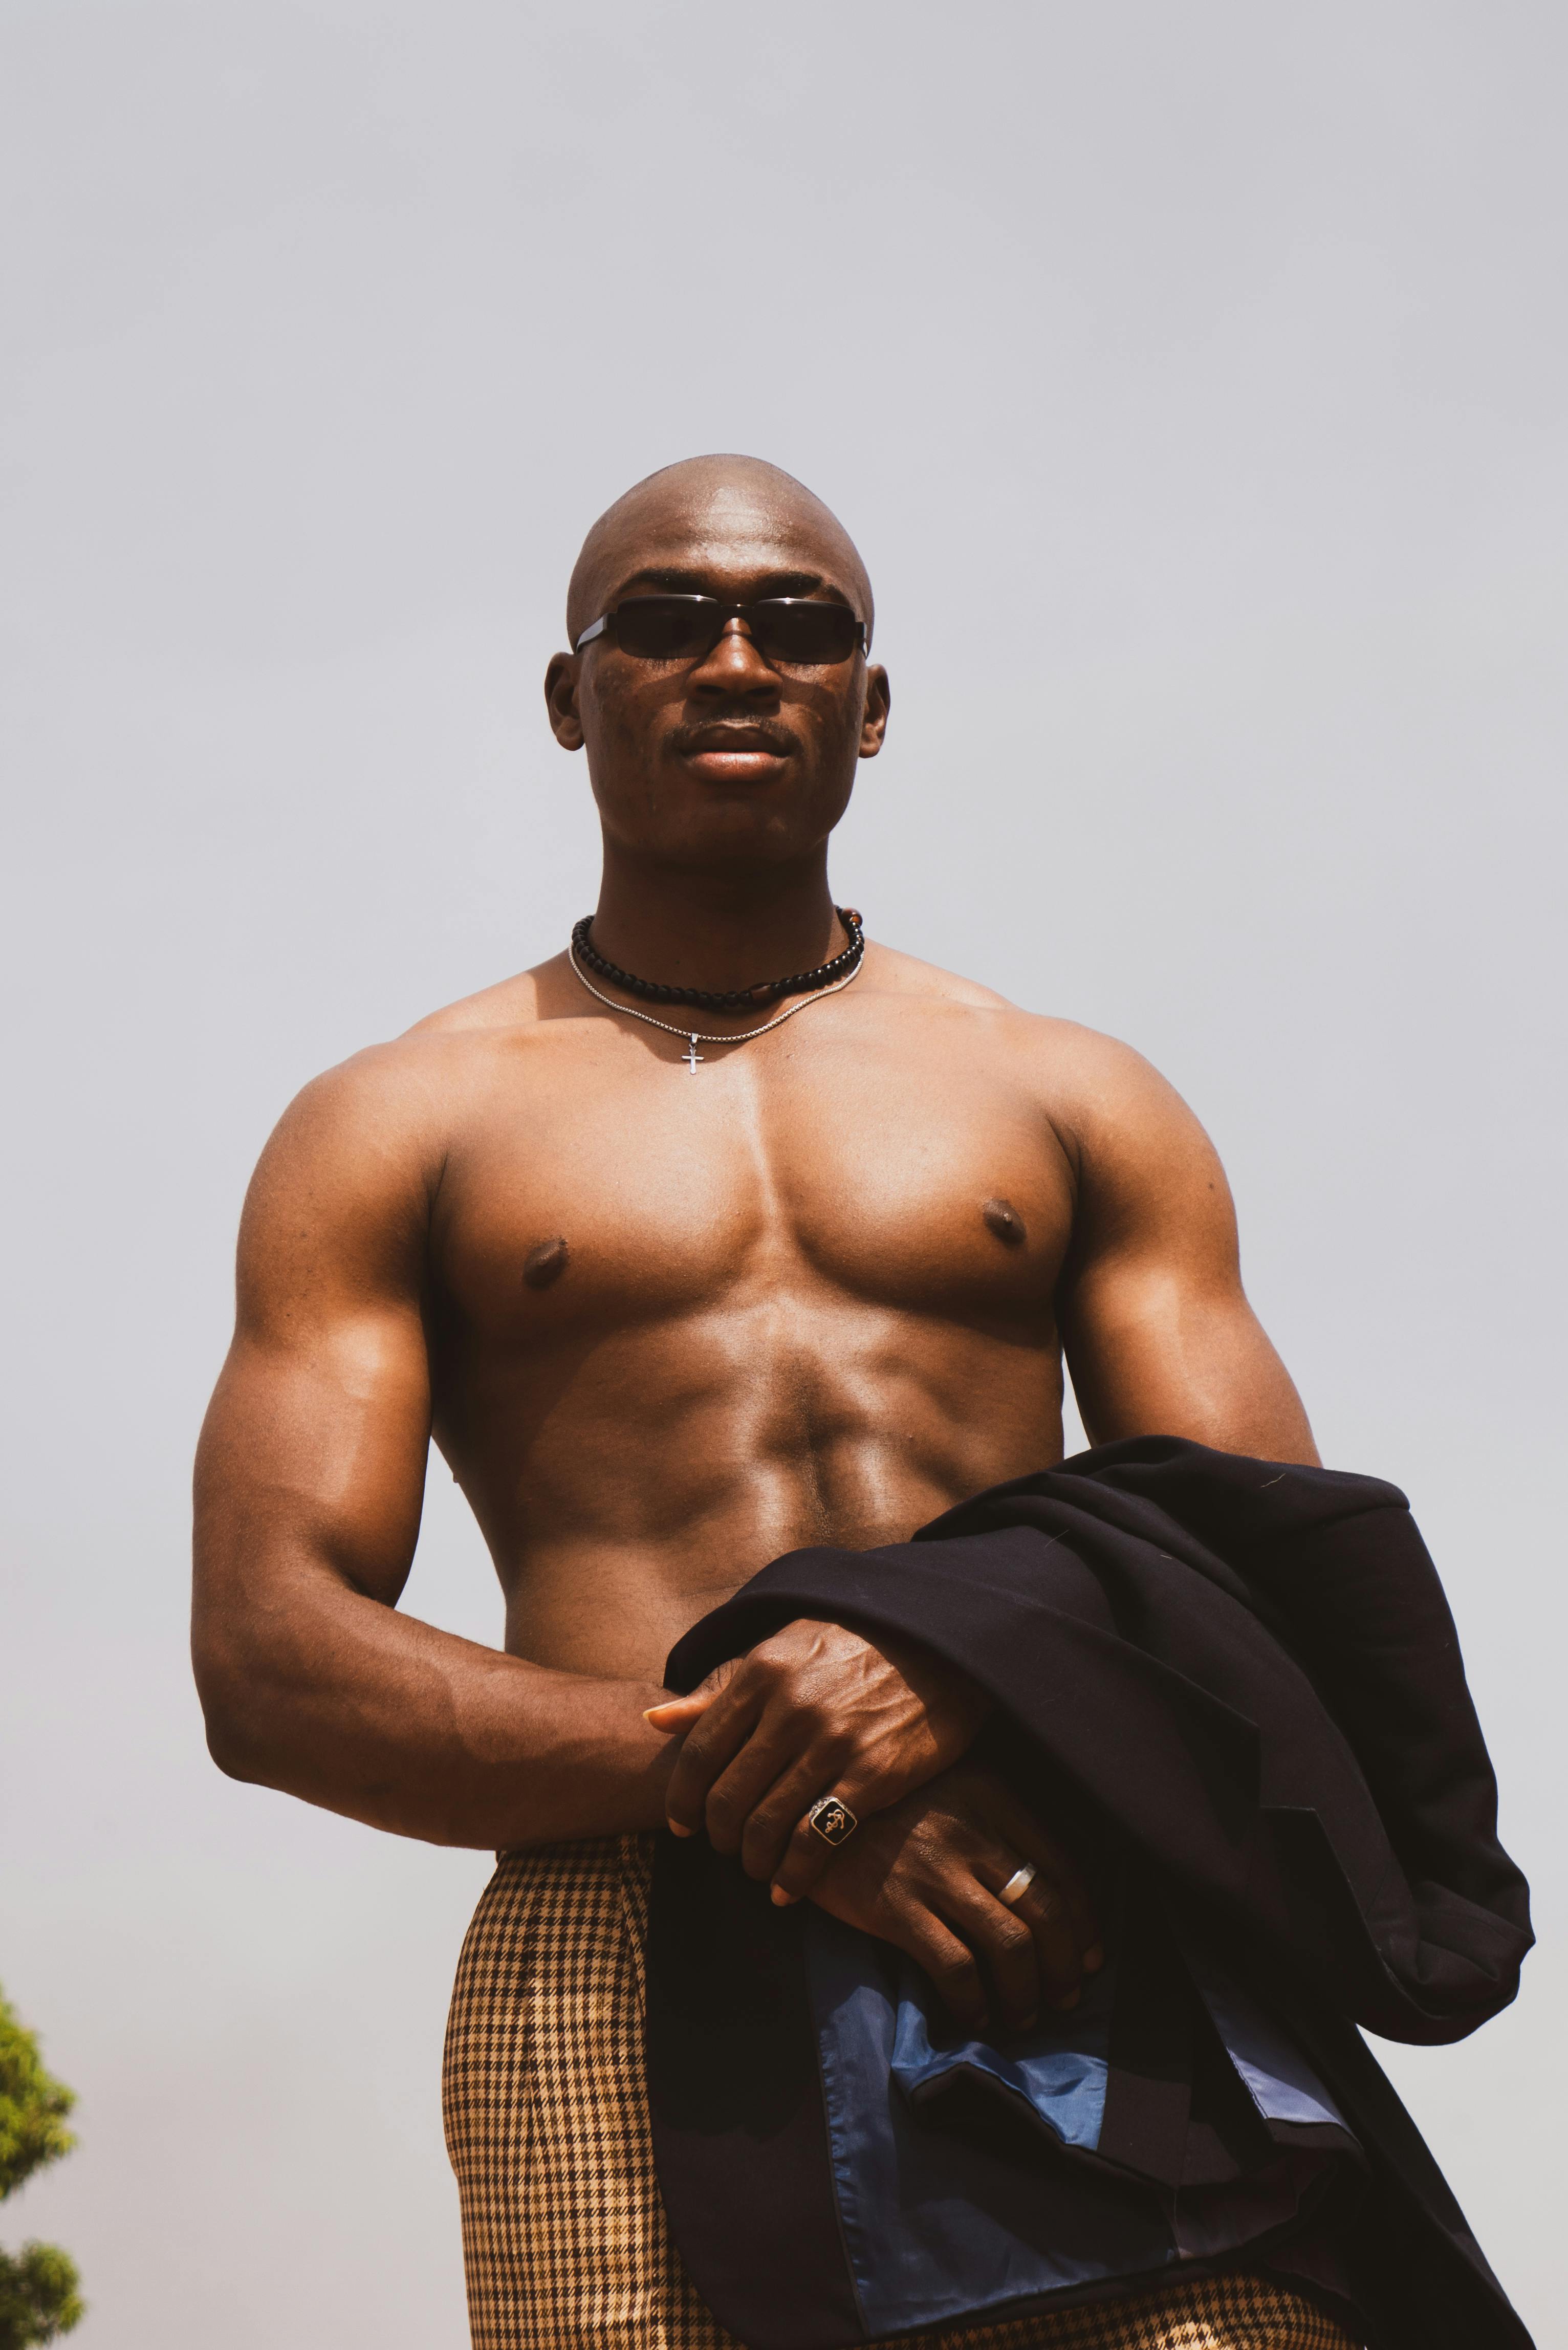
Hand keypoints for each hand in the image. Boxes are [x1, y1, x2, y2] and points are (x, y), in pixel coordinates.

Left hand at [646, 1618, 990, 1899]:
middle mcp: (791, 1709)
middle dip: (717, 1837)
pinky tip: (789, 1887)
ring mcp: (832, 1744)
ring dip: (753, 1861)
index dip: (681, 1799)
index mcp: (762, 1673)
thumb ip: (719, 1691)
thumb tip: (653, 1721)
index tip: (680, 1825)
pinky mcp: (872, 1775)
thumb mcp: (781, 1650)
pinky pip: (816, 1840)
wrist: (936, 1644)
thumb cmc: (849, 1647)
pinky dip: (795, 1874)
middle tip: (725, 1849)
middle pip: (727, 1797)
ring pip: (767, 1825)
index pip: (700, 1752)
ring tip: (756, 1868)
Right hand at [806, 1761, 1102, 2034]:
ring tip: (1023, 2015)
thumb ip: (993, 1821)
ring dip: (1026, 1992)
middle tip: (1065, 1996)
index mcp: (992, 1797)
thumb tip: (1040, 1889)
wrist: (803, 1803)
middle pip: (1044, 1911)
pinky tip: (975, 2015)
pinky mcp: (896, 1907)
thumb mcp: (948, 1786)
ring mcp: (934, 1871)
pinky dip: (974, 2001)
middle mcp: (972, 1832)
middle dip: (1065, 1965)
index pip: (1062, 1867)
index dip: (1085, 1922)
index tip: (1091, 1955)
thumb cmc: (885, 1800)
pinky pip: (955, 1967)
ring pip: (1009, 1944)